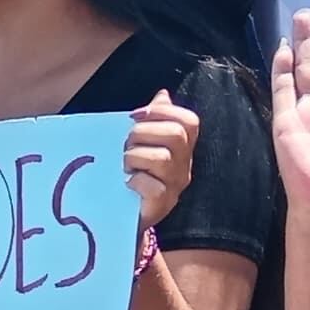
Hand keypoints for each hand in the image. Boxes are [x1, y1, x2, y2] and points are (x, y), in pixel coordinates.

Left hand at [123, 92, 198, 228]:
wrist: (121, 215)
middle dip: (143, 133)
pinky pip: (154, 186)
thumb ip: (152, 119)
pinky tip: (127, 183)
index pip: (189, 121)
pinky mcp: (163, 204)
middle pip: (175, 135)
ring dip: (134, 157)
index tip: (134, 116)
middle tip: (125, 144)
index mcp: (182, 147)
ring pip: (162, 158)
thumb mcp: (141, 142)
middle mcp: (184, 165)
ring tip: (124, 165)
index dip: (162, 112)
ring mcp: (176, 185)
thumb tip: (163, 95)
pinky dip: (135, 181)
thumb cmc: (132, 173)